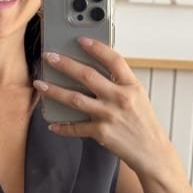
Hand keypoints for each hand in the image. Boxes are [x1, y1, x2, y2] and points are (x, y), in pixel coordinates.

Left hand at [34, 38, 173, 179]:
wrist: (152, 152)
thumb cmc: (144, 124)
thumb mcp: (138, 97)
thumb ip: (120, 84)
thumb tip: (93, 73)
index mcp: (131, 86)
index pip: (114, 59)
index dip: (96, 48)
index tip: (80, 40)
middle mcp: (120, 98)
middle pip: (87, 76)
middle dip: (65, 64)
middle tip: (49, 57)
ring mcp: (109, 115)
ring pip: (75, 99)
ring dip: (54, 91)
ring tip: (40, 85)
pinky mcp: (101, 133)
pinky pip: (76, 128)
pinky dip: (63, 127)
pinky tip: (52, 124)